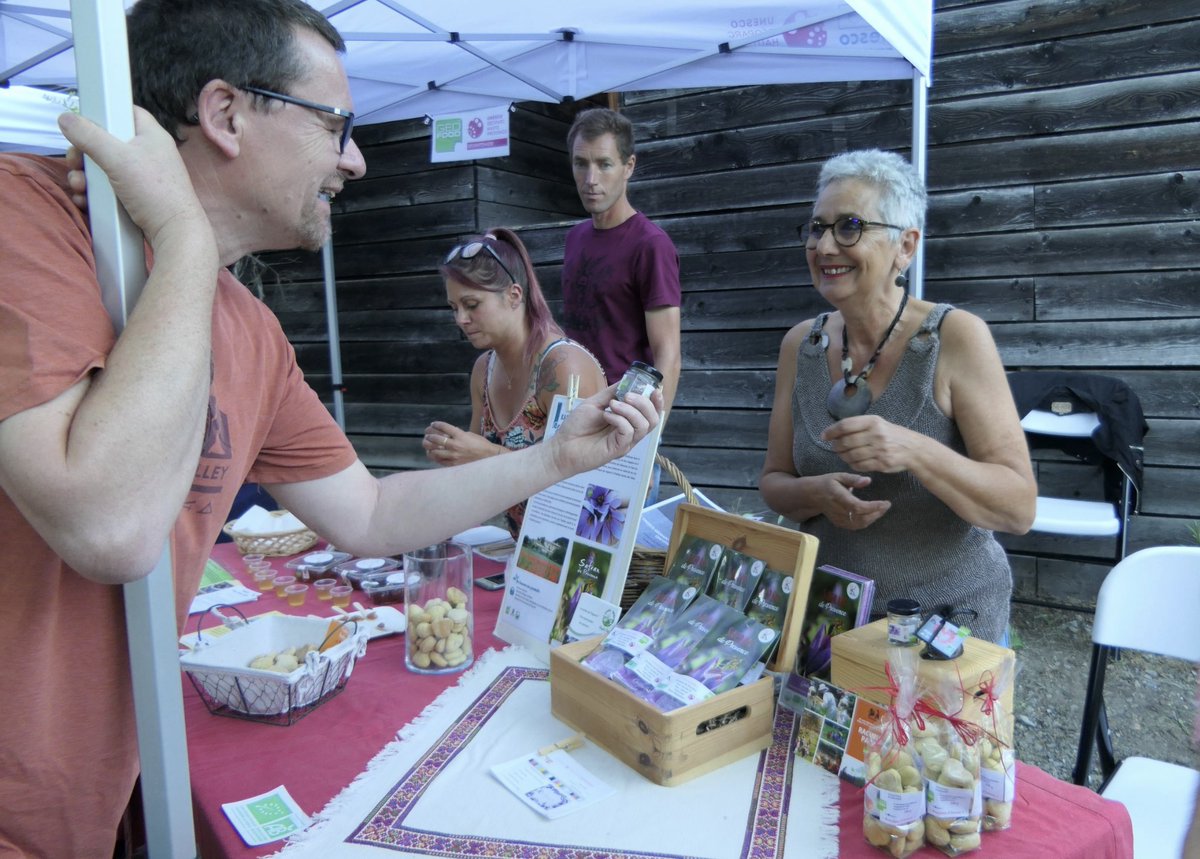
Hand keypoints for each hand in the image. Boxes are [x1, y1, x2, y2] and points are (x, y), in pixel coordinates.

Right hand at [57, 106, 212, 248]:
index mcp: (151, 136)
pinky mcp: (138, 197)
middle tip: (75, 162)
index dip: (105, 112)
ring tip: (78, 186)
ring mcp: (143, 177)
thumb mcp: (118, 158)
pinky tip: (85, 200)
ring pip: (105, 168)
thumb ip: (89, 137)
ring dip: (85, 176)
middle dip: (84, 153)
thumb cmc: (153, 191)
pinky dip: (95, 193)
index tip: (85, 122)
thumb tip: (66, 119)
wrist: (175, 233)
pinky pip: (110, 189)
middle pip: (107, 142)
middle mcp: (149, 153)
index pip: (127, 111)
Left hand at [422, 420, 498, 465]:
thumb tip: (448, 432)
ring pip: (434, 452)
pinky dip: (434, 457)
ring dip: (429, 447)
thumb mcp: (470, 435)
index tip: (433, 424)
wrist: (489, 458)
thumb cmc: (481, 445)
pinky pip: (439, 461)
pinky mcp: (454, 465)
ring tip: (427, 445)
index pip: (444, 427)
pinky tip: (433, 454)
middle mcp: (456, 445)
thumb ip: (458, 433)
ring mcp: (454, 456)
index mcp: (460, 435)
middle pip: (436, 439)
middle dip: (429, 436)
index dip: (436, 425)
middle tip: (427, 435)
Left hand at [546, 385, 660, 475]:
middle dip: (645, 403)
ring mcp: (625, 442)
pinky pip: (628, 432)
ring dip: (631, 410)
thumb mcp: (595, 403)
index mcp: (628, 422)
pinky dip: (619, 419)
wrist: (561, 446)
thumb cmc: (577, 426)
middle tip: (627, 395)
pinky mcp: (617, 449)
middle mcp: (630, 433)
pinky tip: (606, 416)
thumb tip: (628, 379)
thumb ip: (612, 393)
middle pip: (653, 419)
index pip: (651, 413)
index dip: (657, 401)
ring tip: (613, 405)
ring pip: (644, 425)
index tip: (654, 389)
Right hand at [819, 473, 890, 529]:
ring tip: (881, 510)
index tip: (885, 503)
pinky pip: (855, 526)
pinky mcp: (839, 523)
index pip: (857, 506)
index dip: (873, 507)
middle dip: (877, 513)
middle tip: (886, 505)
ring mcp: (838, 519)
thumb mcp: (839, 476)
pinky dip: (866, 522)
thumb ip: (854, 479)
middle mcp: (838, 510)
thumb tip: (868, 480)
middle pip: (861, 517)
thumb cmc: (827, 483)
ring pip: (859, 524)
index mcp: (838, 496)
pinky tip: (872, 515)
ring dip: (873, 518)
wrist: (812, 495)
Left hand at [822, 415, 917, 474]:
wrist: (914, 449)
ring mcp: (879, 450)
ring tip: (842, 454)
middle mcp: (876, 434)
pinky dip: (852, 464)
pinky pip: (859, 465)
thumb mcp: (878, 423)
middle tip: (834, 447)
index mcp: (873, 421)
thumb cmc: (892, 435)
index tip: (824, 436)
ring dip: (842, 456)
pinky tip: (852, 461)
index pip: (845, 425)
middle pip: (846, 441)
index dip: (831, 431)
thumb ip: (859, 426)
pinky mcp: (882, 463)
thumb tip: (835, 431)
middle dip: (836, 446)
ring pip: (851, 455)